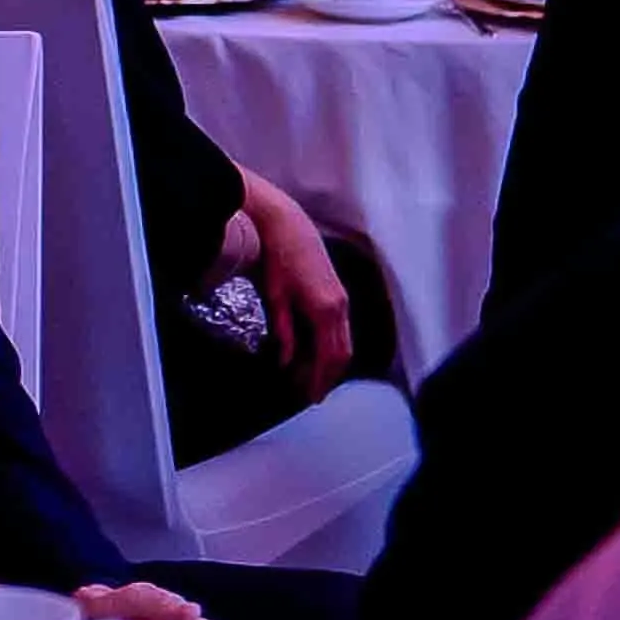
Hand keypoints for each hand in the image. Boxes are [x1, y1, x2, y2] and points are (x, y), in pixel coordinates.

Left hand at [240, 170, 353, 398]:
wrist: (285, 223)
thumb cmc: (276, 257)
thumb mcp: (275, 297)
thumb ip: (283, 332)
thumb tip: (286, 362)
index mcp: (325, 309)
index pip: (329, 356)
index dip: (321, 379)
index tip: (311, 397)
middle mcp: (340, 305)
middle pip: (343, 352)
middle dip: (329, 376)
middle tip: (312, 394)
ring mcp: (342, 297)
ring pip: (344, 340)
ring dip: (331, 361)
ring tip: (312, 377)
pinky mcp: (337, 291)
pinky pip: (341, 327)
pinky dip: (331, 344)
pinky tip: (315, 351)